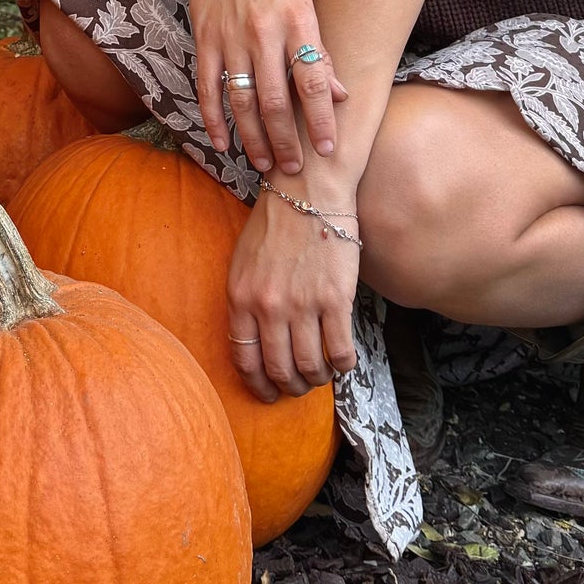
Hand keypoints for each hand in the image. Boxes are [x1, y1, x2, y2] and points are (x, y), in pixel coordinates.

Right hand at [186, 0, 346, 173]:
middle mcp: (263, 31)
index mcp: (296, 20)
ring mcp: (230, 37)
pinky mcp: (204, 40)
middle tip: (295, 170)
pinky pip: (208, 88)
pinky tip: (222, 142)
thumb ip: (319, 50)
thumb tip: (341, 95)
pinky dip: (214, 119)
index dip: (322, 119)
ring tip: (265, 164)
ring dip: (253, 138)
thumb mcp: (304, 3)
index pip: (313, 80)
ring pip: (242, 101)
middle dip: (286, 140)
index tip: (330, 148)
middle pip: (275, 100)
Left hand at [226, 192, 358, 400]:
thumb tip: (252, 341)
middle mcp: (268, 307)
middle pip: (279, 369)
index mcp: (240, 297)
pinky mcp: (335, 299)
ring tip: (322, 373)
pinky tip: (344, 361)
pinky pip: (340, 351)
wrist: (309, 190)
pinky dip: (343, 365)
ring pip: (310, 367)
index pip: (244, 360)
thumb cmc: (275, 223)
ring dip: (317, 379)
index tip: (269, 393)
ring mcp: (302, 304)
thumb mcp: (242, 261)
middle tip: (299, 386)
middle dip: (290, 387)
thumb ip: (245, 301)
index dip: (258, 385)